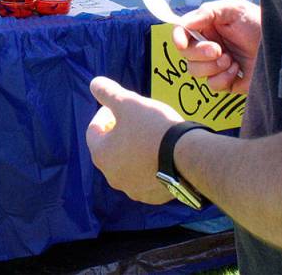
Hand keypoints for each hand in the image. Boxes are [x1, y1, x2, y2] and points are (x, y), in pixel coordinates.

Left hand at [85, 77, 183, 203]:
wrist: (188, 157)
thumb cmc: (153, 127)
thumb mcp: (128, 102)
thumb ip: (107, 92)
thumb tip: (94, 83)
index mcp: (101, 155)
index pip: (94, 130)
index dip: (104, 114)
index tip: (118, 107)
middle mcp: (112, 176)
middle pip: (110, 149)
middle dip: (119, 133)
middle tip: (135, 120)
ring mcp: (133, 189)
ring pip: (128, 164)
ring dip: (133, 150)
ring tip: (150, 135)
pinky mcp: (152, 197)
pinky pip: (146, 177)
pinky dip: (149, 165)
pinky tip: (161, 153)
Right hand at [172, 0, 260, 93]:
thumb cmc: (260, 23)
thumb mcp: (234, 8)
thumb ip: (207, 12)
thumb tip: (183, 24)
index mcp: (206, 27)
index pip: (182, 33)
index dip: (178, 38)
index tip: (182, 43)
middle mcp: (208, 45)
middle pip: (186, 54)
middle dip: (199, 53)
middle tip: (218, 50)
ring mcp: (216, 65)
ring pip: (194, 71)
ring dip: (212, 66)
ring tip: (231, 59)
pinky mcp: (226, 81)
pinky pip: (212, 85)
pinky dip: (223, 78)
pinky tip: (238, 70)